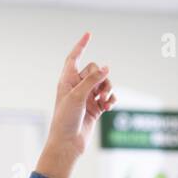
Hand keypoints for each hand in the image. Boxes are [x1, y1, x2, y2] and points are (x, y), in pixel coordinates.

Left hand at [35, 32, 115, 177]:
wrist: (68, 143)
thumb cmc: (66, 119)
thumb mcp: (78, 96)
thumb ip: (93, 80)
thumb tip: (107, 67)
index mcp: (67, 80)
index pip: (74, 58)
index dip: (81, 46)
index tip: (89, 34)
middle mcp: (77, 87)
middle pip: (95, 70)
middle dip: (101, 78)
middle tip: (99, 92)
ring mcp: (87, 97)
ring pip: (103, 83)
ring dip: (107, 89)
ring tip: (105, 101)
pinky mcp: (95, 108)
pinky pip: (108, 97)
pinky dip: (111, 99)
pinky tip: (109, 106)